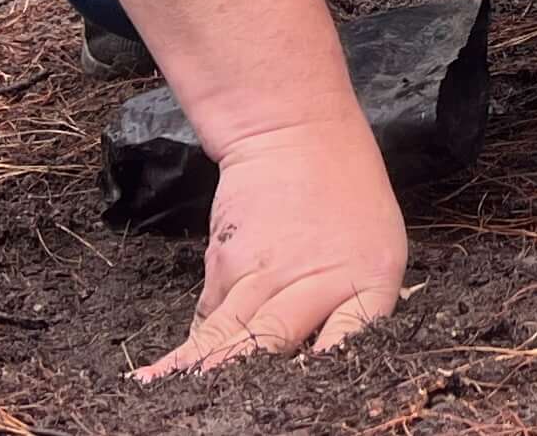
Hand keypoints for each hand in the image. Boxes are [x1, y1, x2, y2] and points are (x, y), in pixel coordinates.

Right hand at [143, 114, 407, 378]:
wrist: (293, 129)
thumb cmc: (345, 190)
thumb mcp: (376, 246)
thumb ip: (354, 308)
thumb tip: (322, 364)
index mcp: (369, 278)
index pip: (352, 335)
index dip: (328, 367)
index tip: (305, 392)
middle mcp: (314, 280)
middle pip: (274, 342)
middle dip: (244, 378)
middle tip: (221, 408)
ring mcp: (263, 272)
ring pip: (228, 335)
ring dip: (200, 371)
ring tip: (173, 397)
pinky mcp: (224, 265)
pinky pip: (208, 318)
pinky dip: (190, 350)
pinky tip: (161, 377)